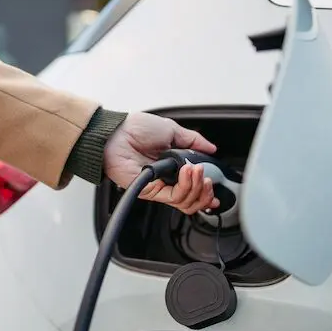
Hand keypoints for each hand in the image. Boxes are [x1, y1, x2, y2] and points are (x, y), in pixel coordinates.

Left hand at [103, 112, 219, 213]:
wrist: (117, 133)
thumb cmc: (135, 129)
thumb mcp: (171, 130)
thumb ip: (194, 140)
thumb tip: (211, 148)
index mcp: (173, 166)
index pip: (193, 186)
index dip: (206, 189)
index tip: (214, 184)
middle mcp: (166, 179)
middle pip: (192, 199)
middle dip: (205, 191)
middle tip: (207, 178)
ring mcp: (158, 186)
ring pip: (186, 202)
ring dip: (197, 187)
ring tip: (197, 171)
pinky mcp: (150, 191)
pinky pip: (174, 197)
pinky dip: (185, 186)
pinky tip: (187, 172)